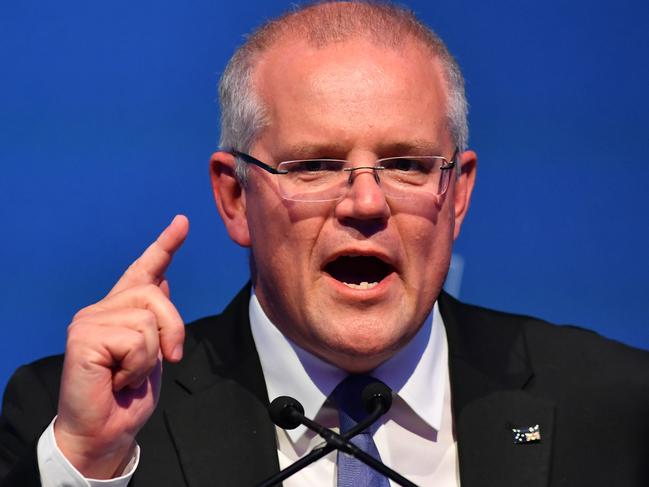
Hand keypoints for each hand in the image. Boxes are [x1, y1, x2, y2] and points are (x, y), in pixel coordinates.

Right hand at [54, 215, 188, 478]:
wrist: (105, 431)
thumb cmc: (128, 395)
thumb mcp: (153, 352)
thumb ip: (155, 318)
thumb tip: (161, 280)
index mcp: (120, 311)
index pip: (144, 269)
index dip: (165, 245)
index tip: (181, 222)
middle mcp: (101, 309)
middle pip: (155, 295)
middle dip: (172, 330)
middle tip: (166, 359)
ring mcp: (89, 321)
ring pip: (148, 319)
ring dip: (152, 355)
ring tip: (130, 373)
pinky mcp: (84, 337)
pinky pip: (136, 339)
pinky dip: (138, 365)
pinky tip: (118, 378)